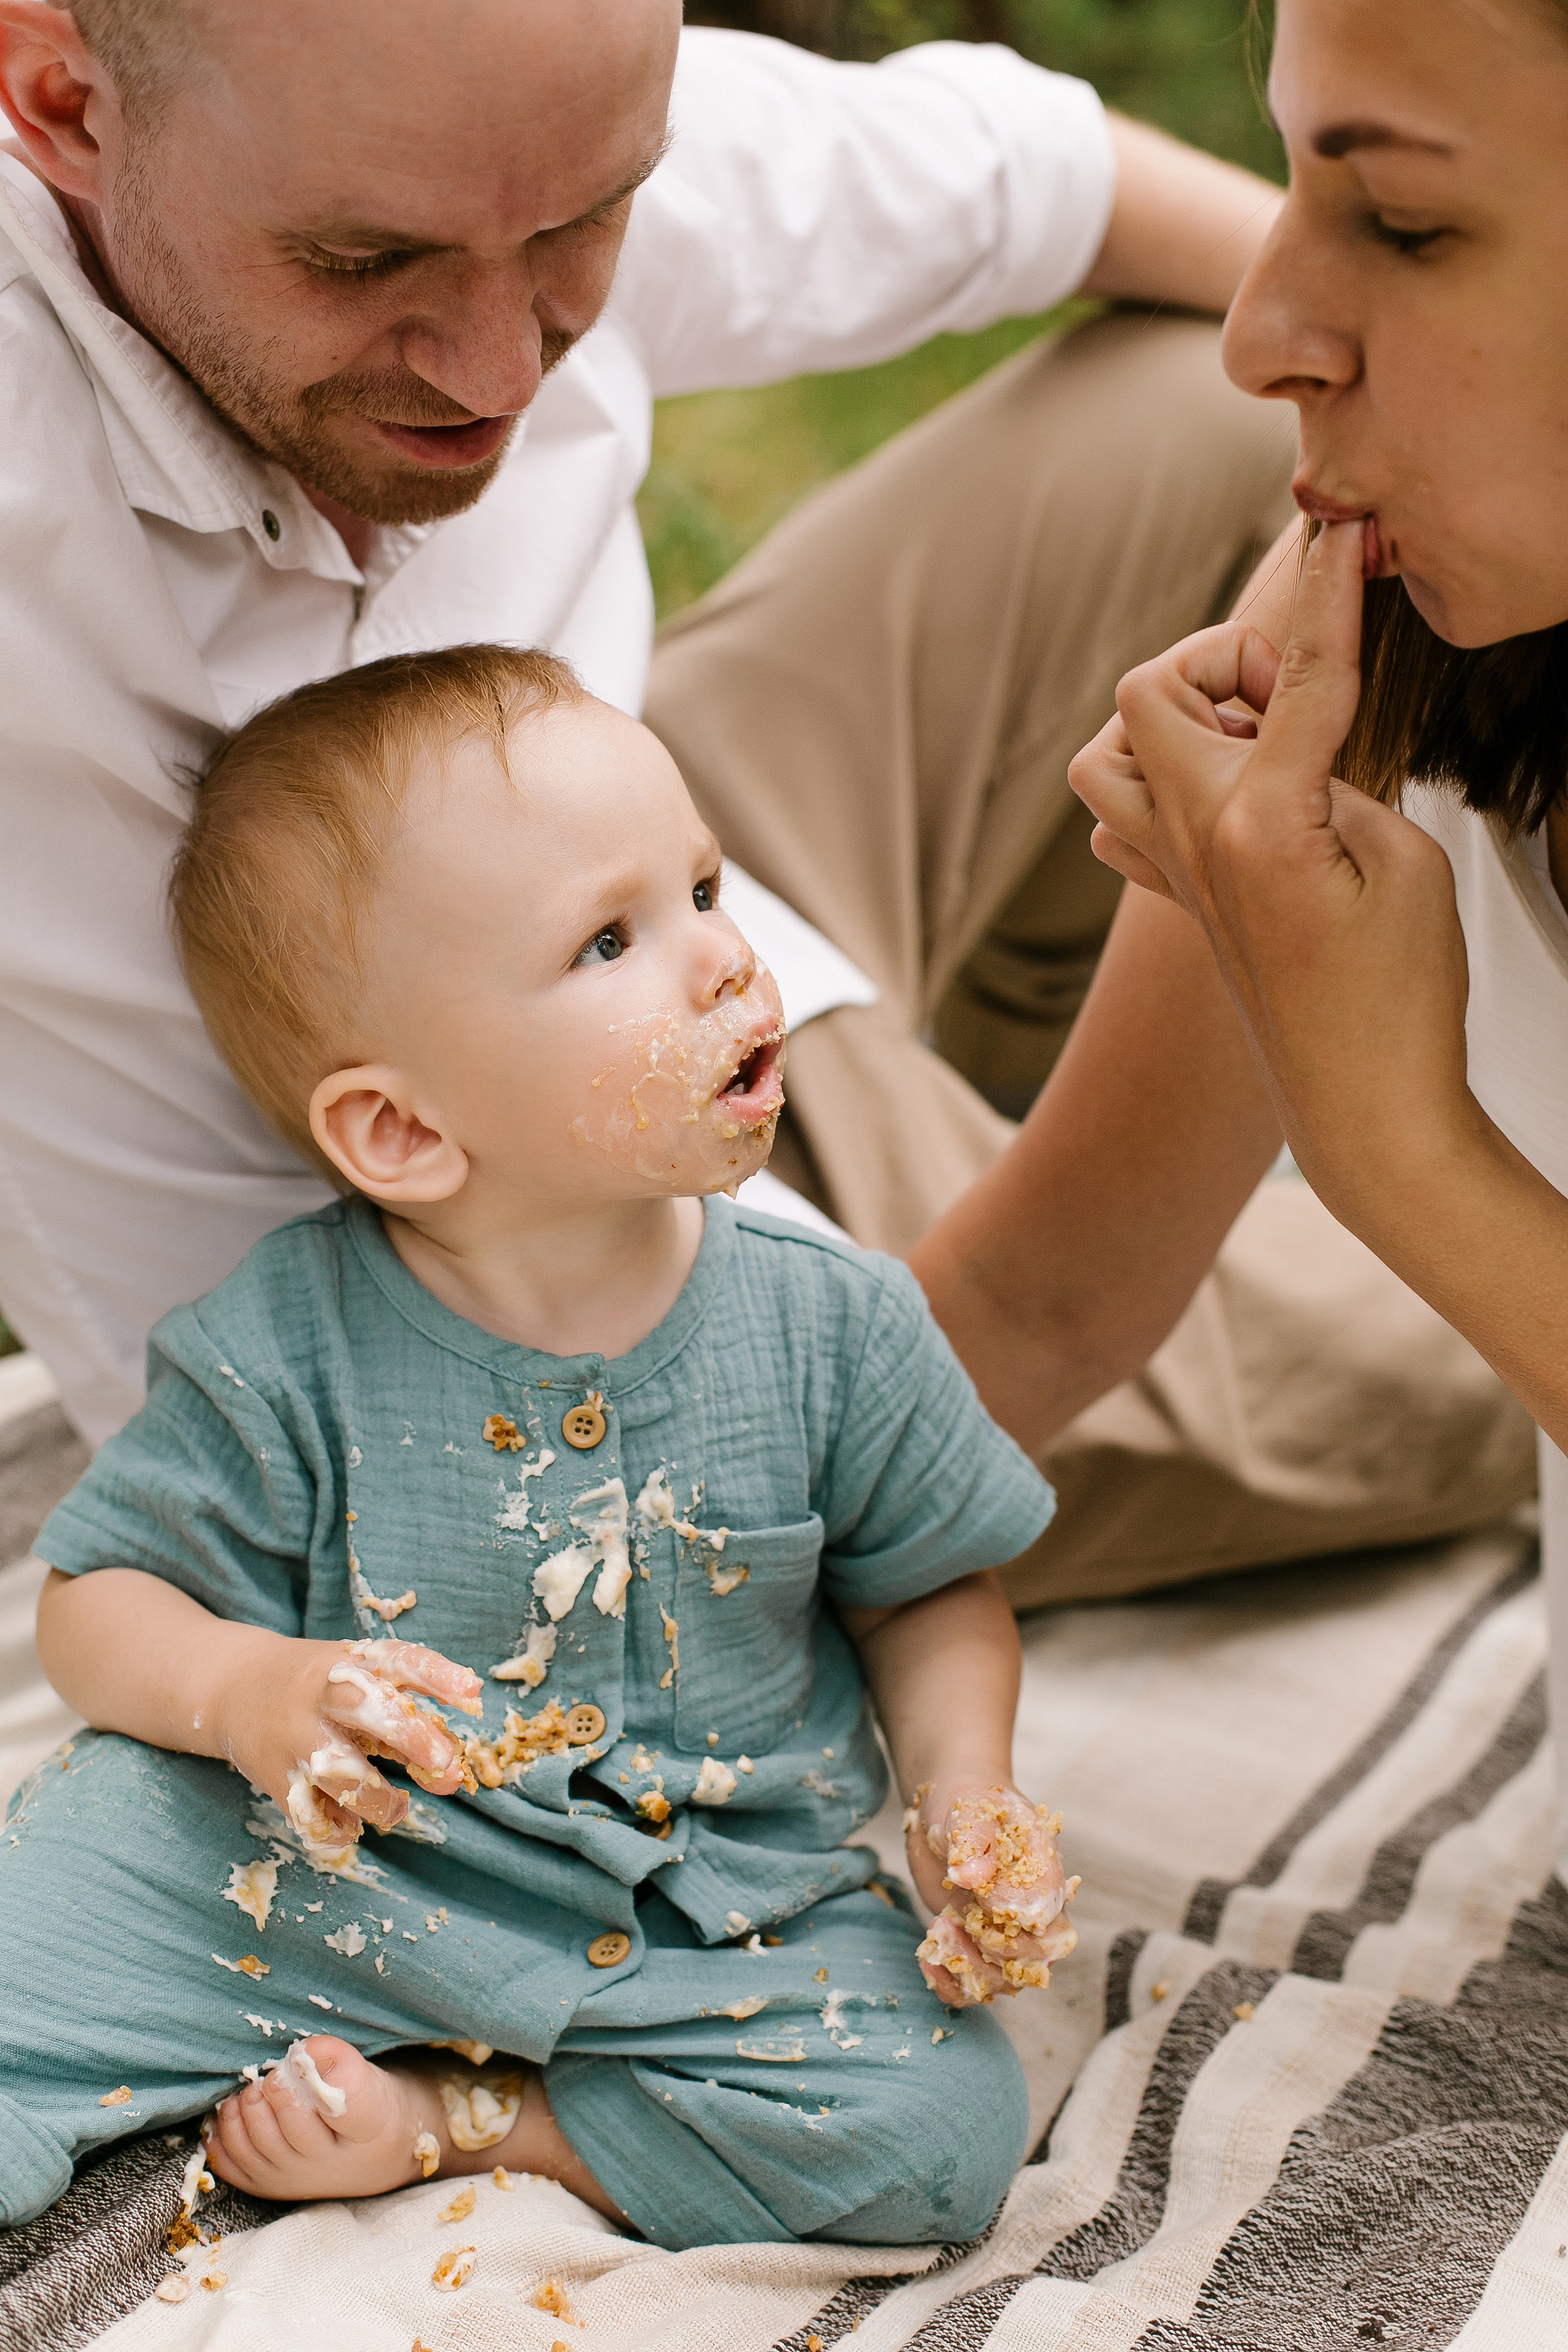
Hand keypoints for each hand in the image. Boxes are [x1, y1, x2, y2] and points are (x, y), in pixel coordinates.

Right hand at [212, 1634, 482, 1862]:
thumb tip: (453, 1776)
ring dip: (378, 1798)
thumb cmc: (323, 1688)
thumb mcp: (363, 1682)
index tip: (472, 1692)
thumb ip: (412, 1721)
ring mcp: (294, 1736)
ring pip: (336, 1770)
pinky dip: (335, 1831)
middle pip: (362, 1706)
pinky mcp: (274, 1777)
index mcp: (351, 1663)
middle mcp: (321, 1695)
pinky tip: (351, 1828)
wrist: (235, 1687)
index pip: (399, 1659)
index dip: (437, 1675)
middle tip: (443, 1762)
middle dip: (406, 1734)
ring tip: (398, 1806)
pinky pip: (307, 1814)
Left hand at [906, 1776, 1078, 2006]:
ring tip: (936, 1931)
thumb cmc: (968, 1802)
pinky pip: (974, 1984)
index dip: (1016, 1930)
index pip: (1048, 1926)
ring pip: (1002, 1981)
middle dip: (989, 1955)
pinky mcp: (975, 1944)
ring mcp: (1004, 1933)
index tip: (978, 1903)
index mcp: (1045, 1877)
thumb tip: (973, 1877)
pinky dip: (951, 1984)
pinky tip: (928, 1960)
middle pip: (1030, 1964)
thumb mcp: (969, 1810)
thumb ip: (974, 1840)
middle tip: (946, 1923)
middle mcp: (1032, 1913)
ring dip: (968, 1971)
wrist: (949, 1808)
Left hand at [1068, 519, 1476, 1226]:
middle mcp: (1193, 841)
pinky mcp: (1181, 905)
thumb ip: (1339, 778)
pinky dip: (1158, 787)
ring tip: (1253, 746)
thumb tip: (1292, 745)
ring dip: (1171, 723)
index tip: (1337, 534)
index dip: (1323, 595)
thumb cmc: (1401, 997)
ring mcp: (1175, 877)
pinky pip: (1119, 821)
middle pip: (1146, 691)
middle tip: (1290, 699)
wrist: (1365, 1109)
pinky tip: (1229, 799)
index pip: (1292, 673)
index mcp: (1258, 821)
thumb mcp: (1404, 862)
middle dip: (1216, 660)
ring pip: (1108, 756)